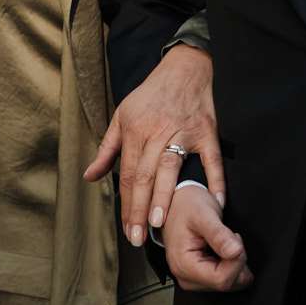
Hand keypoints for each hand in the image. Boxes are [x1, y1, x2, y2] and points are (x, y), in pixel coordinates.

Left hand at [84, 44, 222, 246]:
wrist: (184, 67)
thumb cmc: (151, 95)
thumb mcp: (121, 116)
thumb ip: (106, 149)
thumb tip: (89, 176)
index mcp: (135, 131)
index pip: (129, 175)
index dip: (127, 204)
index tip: (128, 229)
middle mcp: (157, 132)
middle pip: (146, 176)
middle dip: (141, 209)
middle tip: (139, 237)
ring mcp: (184, 132)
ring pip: (171, 168)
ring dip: (165, 196)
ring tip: (160, 222)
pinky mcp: (207, 131)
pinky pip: (212, 159)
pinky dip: (216, 180)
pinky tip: (215, 202)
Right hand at [163, 183, 252, 292]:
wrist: (176, 204)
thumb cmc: (186, 207)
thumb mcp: (203, 213)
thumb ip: (219, 234)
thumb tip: (235, 252)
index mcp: (183, 265)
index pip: (221, 280)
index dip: (237, 261)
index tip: (234, 238)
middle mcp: (186, 277)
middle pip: (226, 284)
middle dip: (237, 261)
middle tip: (230, 237)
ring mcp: (192, 279)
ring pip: (229, 284)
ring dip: (235, 263)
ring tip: (223, 242)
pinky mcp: (200, 278)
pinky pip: (226, 279)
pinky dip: (231, 265)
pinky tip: (221, 250)